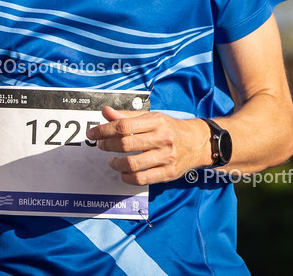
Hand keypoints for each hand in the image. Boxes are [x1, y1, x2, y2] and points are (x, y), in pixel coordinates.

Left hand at [87, 106, 210, 184]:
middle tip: (101, 146)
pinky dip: (127, 177)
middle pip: (126, 144)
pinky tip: (123, 172)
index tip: (93, 133)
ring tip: (112, 161)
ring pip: (132, 164)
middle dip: (107, 145)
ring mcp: (166, 157)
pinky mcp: (168, 173)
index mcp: (156, 121)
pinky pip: (142, 179)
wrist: (198, 142)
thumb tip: (106, 112)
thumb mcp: (152, 117)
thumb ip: (127, 116)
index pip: (124, 125)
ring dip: (116, 163)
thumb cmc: (171, 128)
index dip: (104, 130)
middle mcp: (162, 138)